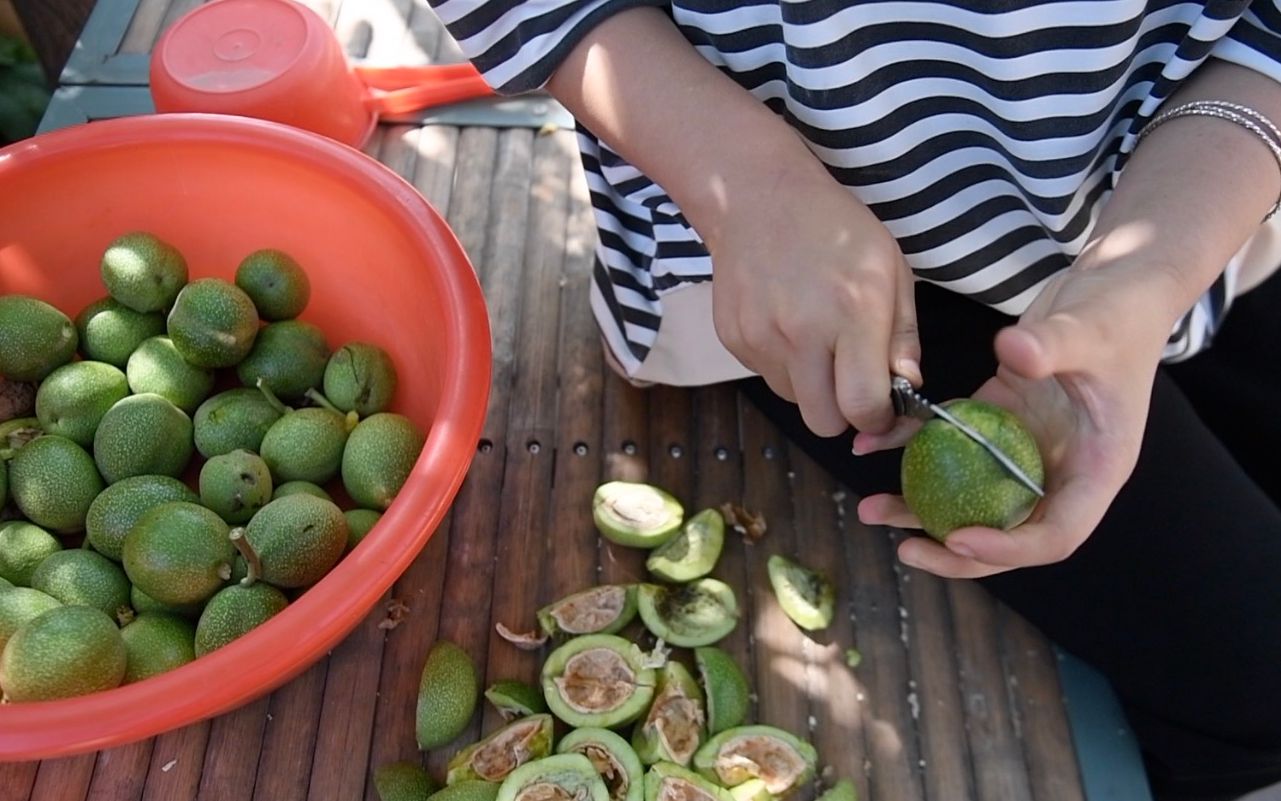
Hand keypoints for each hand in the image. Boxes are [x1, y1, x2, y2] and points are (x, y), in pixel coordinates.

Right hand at [708, 167, 920, 436]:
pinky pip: (766, 376)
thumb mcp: (891, 269)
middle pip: (824, 423)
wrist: (758, 197)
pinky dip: (783, 364)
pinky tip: (787, 323)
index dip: (878, 419)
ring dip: (812, 385)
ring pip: (794, 401)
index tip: (883, 408)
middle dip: (843, 412)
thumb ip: (903, 336)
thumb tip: (908, 389)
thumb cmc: (836, 229)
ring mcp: (760, 338)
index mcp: (852, 313)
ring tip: (816, 338)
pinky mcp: (733, 339)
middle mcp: (802, 333)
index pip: (862, 406)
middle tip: (850, 381)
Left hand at [856, 261, 1179, 577]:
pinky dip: (915, 453)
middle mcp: (1060, 471)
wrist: (1116, 282)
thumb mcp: (1092, 328)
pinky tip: (873, 447)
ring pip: (973, 500)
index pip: (1056, 534)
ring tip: (870, 510)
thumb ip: (1054, 344)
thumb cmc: (1120, 310)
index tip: (959, 537)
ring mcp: (1026, 449)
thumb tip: (1014, 352)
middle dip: (955, 550)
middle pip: (1008, 533)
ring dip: (922, 510)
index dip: (1008, 547)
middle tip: (905, 549)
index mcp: (1097, 470)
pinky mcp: (998, 421)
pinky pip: (953, 450)